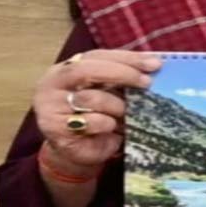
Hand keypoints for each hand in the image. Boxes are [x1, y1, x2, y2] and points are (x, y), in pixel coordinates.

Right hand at [33, 49, 160, 174]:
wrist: (72, 151)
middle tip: (147, 82)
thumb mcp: (107, 94)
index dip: (126, 58)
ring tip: (126, 113)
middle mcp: (54, 83)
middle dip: (122, 74)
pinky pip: (90, 122)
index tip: (154, 63)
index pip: (97, 55)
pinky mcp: (55, 129)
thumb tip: (154, 64)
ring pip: (91, 98)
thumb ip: (121, 78)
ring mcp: (51, 106)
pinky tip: (111, 130)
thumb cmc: (93, 117)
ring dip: (116, 106)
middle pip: (87, 70)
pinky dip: (107, 124)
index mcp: (66, 68)